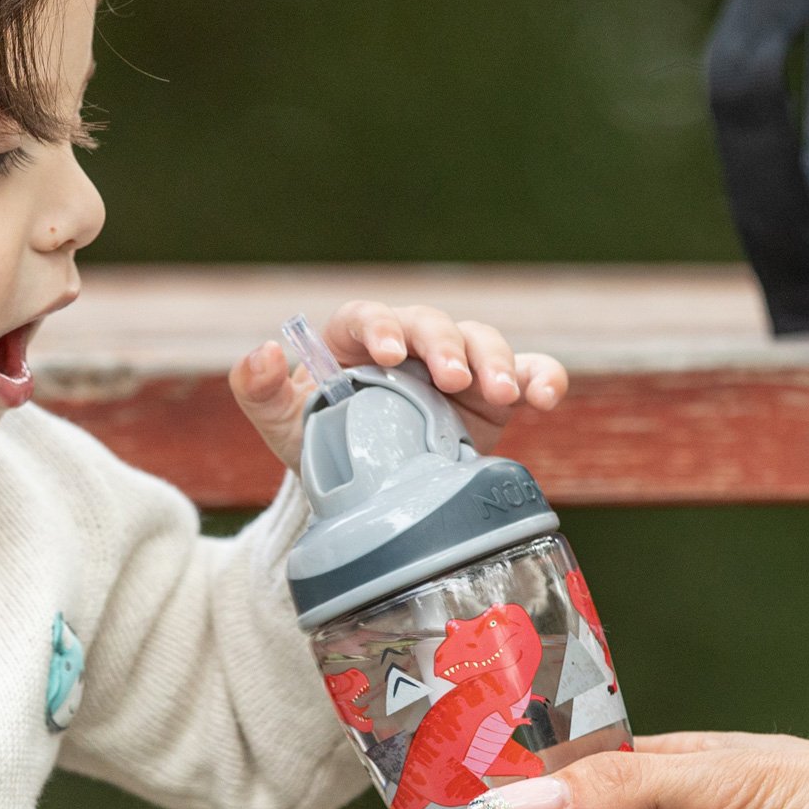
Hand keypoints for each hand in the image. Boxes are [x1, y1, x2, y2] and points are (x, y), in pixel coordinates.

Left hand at [230, 300, 568, 467]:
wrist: (364, 491)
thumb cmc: (322, 443)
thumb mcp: (282, 424)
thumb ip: (261, 391)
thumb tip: (263, 354)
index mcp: (357, 340)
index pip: (368, 316)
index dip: (381, 326)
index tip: (387, 353)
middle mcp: (411, 344)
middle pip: (432, 324)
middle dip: (444, 346)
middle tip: (453, 378)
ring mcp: (456, 366)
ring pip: (482, 342)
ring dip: (496, 361)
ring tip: (499, 393)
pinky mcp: (493, 395)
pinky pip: (526, 374)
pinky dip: (541, 376)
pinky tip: (547, 396)